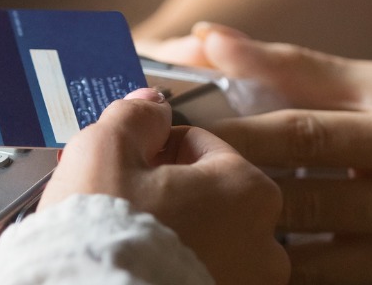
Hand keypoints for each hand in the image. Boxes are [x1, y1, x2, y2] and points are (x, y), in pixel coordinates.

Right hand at [40, 88, 288, 284]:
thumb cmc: (106, 237)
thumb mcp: (105, 151)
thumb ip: (135, 117)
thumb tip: (150, 105)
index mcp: (249, 190)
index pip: (200, 145)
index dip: (154, 151)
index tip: (126, 168)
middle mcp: (266, 244)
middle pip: (208, 197)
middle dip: (168, 196)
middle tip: (124, 208)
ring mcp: (250, 284)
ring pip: (207, 242)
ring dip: (177, 237)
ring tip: (133, 245)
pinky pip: (203, 276)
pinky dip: (178, 271)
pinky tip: (145, 269)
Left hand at [168, 24, 371, 283]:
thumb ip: (298, 67)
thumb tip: (208, 39)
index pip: (308, 137)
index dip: (237, 136)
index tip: (179, 131)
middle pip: (301, 202)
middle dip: (229, 193)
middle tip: (168, 187)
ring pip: (310, 264)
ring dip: (250, 248)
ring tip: (197, 232)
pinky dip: (288, 279)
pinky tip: (247, 264)